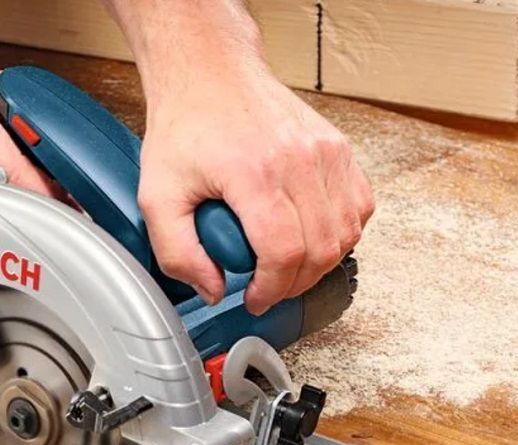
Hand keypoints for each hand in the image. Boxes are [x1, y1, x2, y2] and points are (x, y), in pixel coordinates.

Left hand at [138, 66, 373, 314]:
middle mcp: (299, 160)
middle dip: (294, 283)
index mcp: (255, 173)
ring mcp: (326, 151)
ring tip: (288, 266)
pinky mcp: (339, 147)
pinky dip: (341, 233)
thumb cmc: (187, 125)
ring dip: (320, 263)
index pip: (285, 253)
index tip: (255, 298)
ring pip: (346, 233)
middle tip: (269, 288)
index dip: (272, 288)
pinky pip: (358, 207)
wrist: (210, 72)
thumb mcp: (158, 195)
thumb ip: (178, 253)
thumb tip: (214, 290)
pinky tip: (312, 236)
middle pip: (320, 250)